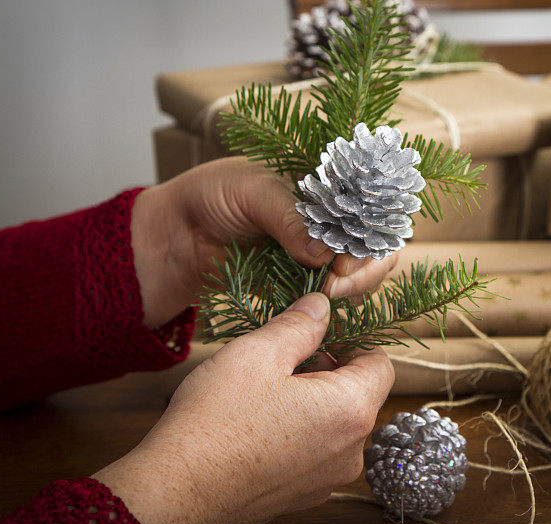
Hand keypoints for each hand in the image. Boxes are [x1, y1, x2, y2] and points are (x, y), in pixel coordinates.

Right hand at [93, 292, 393, 523]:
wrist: (177, 492)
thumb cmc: (216, 422)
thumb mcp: (258, 354)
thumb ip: (300, 325)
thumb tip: (321, 307)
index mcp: (351, 410)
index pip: (381, 364)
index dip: (353, 342)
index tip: (318, 336)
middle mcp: (350, 451)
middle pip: (358, 394)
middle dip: (327, 371)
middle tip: (280, 360)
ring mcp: (328, 478)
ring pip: (335, 423)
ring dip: (310, 401)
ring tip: (263, 393)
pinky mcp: (304, 495)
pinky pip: (315, 451)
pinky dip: (297, 431)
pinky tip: (257, 424)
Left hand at [131, 157, 399, 327]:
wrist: (176, 237)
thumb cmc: (212, 196)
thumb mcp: (250, 192)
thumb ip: (287, 218)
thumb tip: (323, 253)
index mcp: (325, 186)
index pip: (370, 205)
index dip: (370, 230)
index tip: (345, 255)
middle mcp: (331, 220)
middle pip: (375, 245)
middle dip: (365, 267)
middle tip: (336, 282)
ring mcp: (320, 254)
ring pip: (361, 274)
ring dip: (354, 288)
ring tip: (326, 295)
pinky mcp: (304, 284)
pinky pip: (334, 298)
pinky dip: (334, 306)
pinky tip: (320, 309)